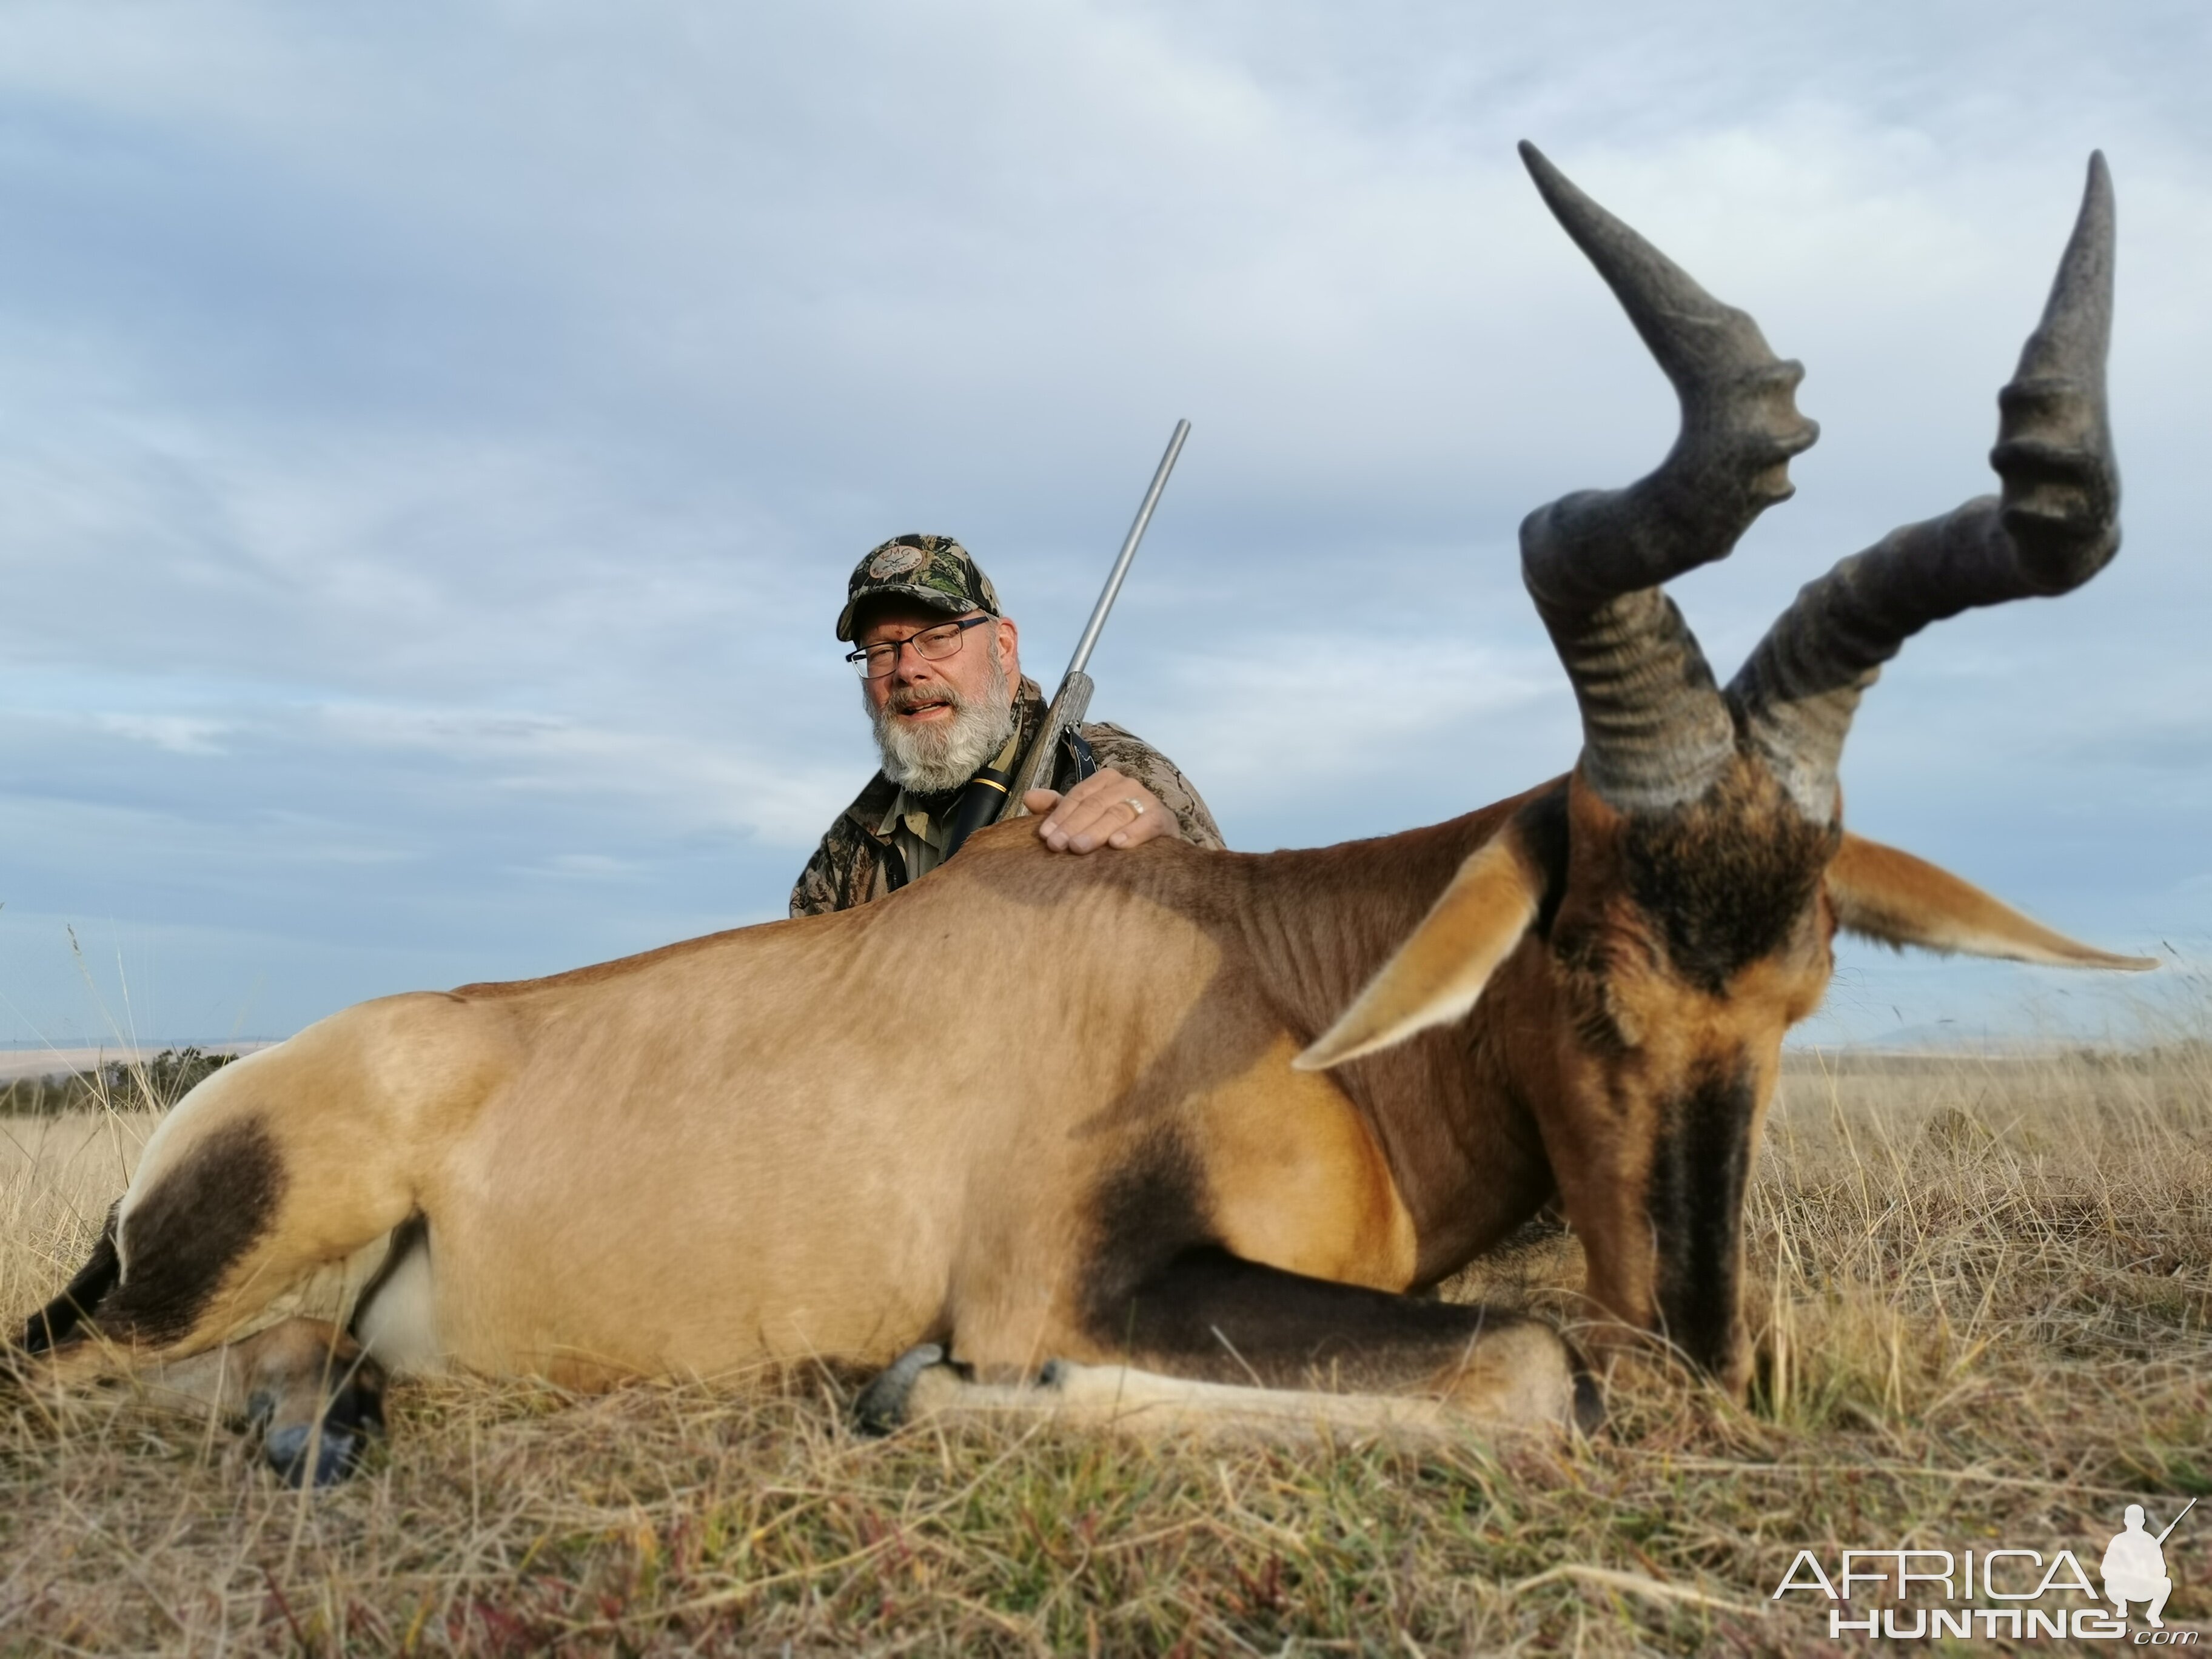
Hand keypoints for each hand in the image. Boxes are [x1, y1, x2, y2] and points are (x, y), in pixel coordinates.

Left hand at [1028, 769, 1173, 853]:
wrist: (1156, 840)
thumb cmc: (1112, 827)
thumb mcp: (1082, 816)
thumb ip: (1057, 807)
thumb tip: (1028, 797)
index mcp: (1104, 779)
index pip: (1078, 796)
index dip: (1060, 816)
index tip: (1045, 837)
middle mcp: (1126, 784)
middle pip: (1095, 805)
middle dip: (1074, 826)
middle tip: (1058, 846)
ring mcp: (1146, 800)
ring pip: (1117, 814)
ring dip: (1097, 831)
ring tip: (1079, 847)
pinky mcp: (1163, 818)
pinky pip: (1147, 824)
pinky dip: (1132, 834)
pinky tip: (1117, 844)